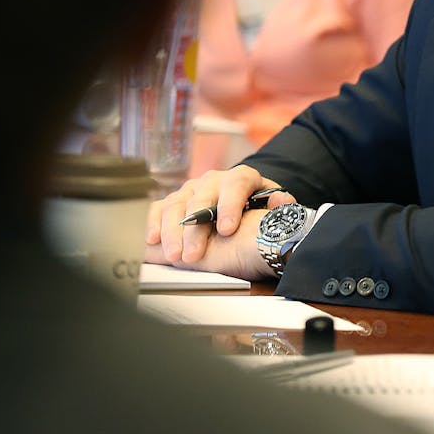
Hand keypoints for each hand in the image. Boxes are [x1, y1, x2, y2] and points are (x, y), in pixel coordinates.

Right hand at [144, 165, 291, 277]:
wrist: (244, 207)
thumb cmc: (259, 210)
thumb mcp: (275, 208)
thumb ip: (280, 207)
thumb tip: (282, 202)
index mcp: (241, 178)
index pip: (235, 185)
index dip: (229, 206)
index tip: (227, 230)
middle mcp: (214, 180)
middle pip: (201, 198)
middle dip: (196, 229)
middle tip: (193, 254)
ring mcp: (191, 189)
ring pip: (177, 204)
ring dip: (172, 232)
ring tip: (174, 256)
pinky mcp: (174, 200)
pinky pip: (158, 208)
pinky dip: (153, 223)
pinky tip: (152, 240)